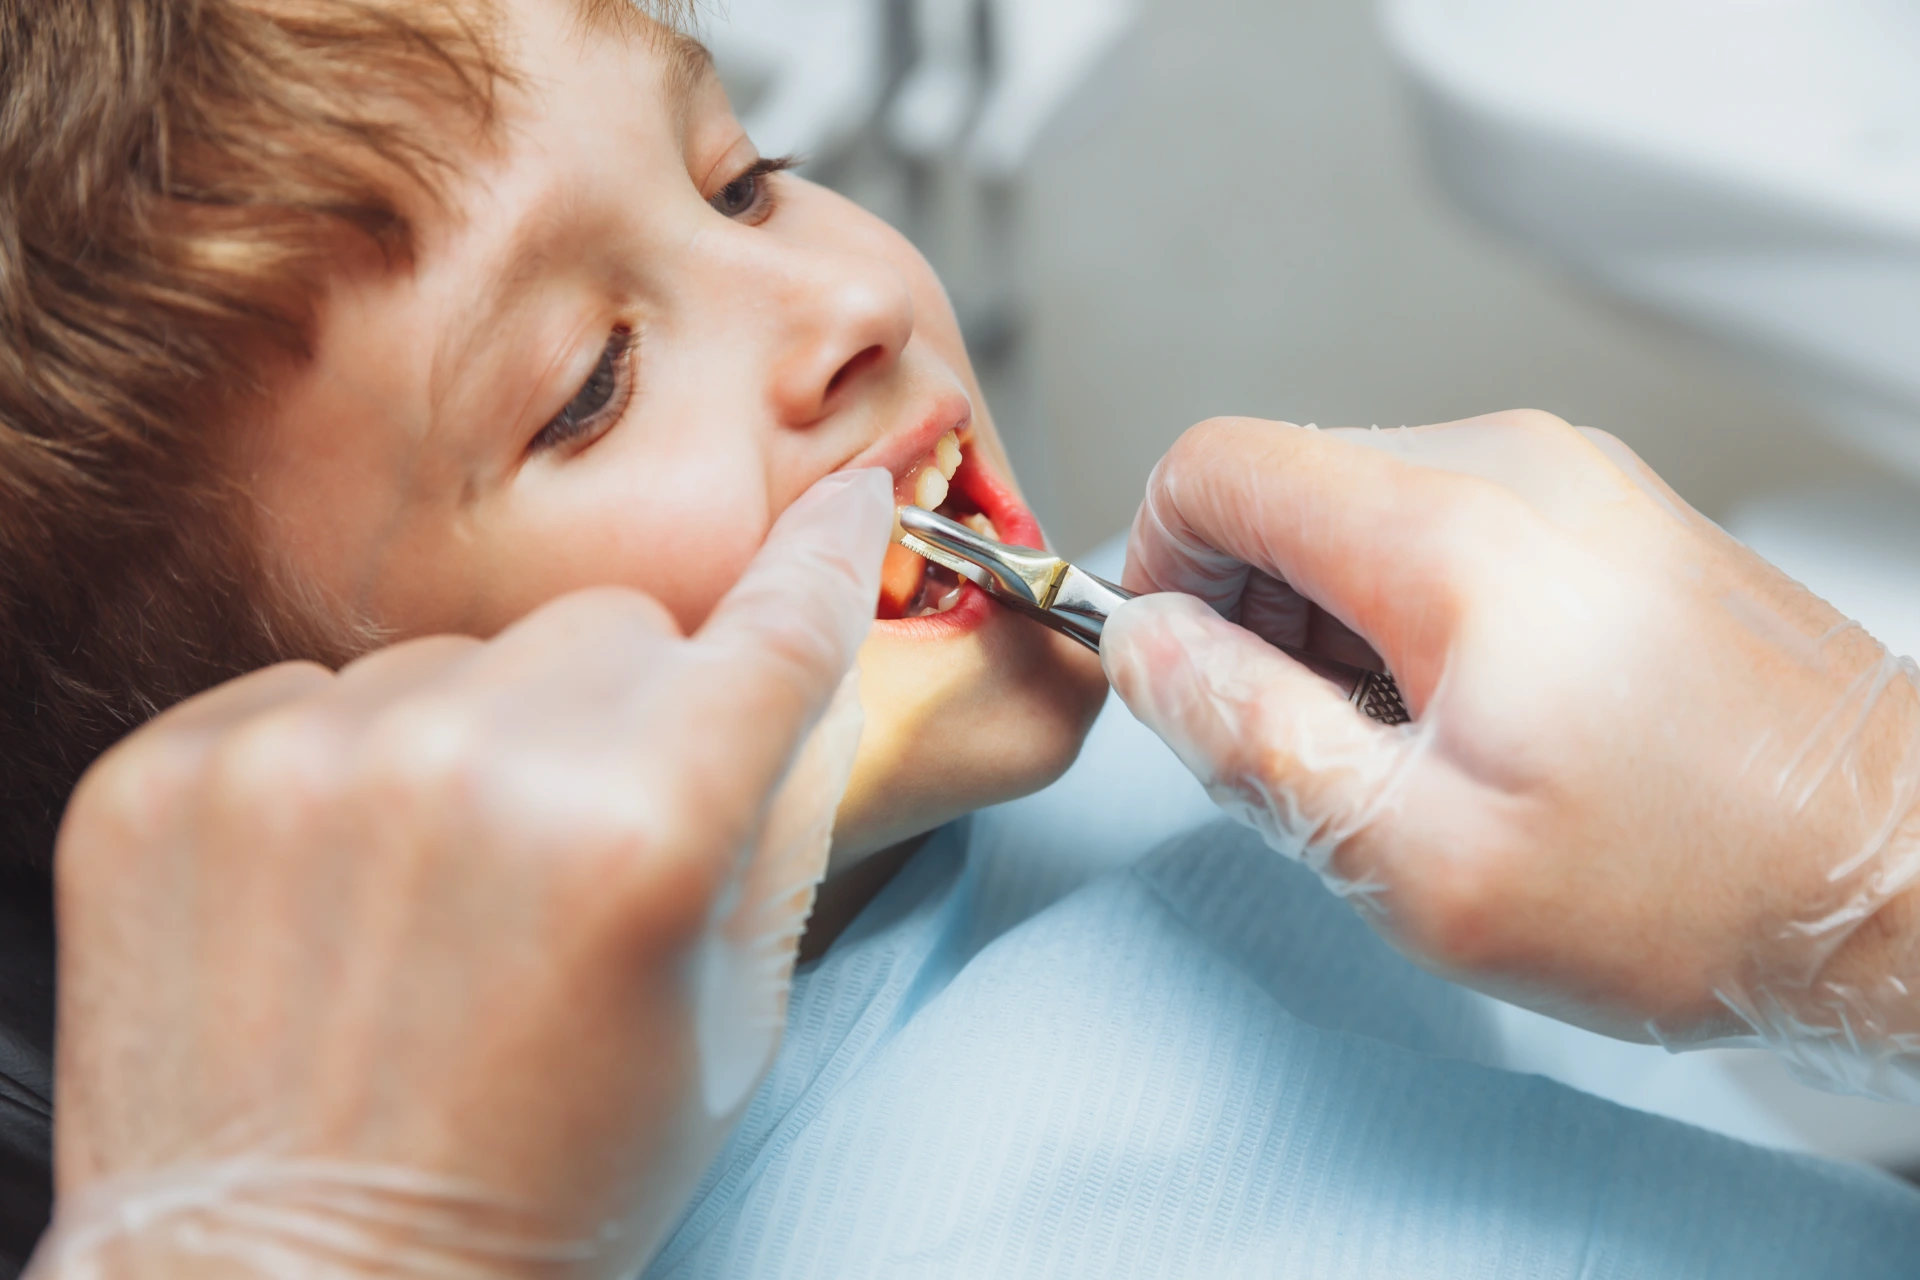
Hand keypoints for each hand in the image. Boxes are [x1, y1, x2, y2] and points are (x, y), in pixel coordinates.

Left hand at [30, 470, 891, 1278]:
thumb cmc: (542, 1182)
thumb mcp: (726, 1018)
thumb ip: (775, 825)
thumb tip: (799, 678)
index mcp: (642, 828)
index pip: (774, 626)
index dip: (827, 556)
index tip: (849, 504)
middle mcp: (476, 762)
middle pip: (612, 629)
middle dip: (628, 711)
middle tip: (587, 847)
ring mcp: (305, 758)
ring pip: (460, 656)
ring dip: (479, 739)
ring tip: (441, 893)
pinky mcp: (174, 772)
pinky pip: (315, 694)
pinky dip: (345, 769)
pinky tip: (339, 893)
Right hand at [1104, 413, 1919, 1099]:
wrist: (1900, 871)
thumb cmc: (1693, 883)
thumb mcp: (1421, 859)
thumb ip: (1249, 737)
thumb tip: (1148, 651)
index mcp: (1451, 532)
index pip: (1214, 466)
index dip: (1161, 569)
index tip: (1186, 672)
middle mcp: (1514, 467)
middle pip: (1285, 486)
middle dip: (1252, 616)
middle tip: (1311, 751)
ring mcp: (1572, 482)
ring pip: (1359, 509)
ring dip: (1332, 627)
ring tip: (1407, 752)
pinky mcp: (1606, 517)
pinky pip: (1445, 530)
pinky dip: (1410, 619)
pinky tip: (1473, 725)